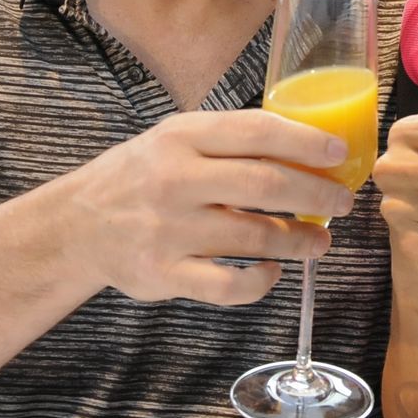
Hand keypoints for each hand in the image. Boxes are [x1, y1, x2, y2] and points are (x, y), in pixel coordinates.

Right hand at [59, 110, 355, 305]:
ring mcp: (168, 230)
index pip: (256, 132)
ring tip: (320, 242)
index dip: (306, 142)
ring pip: (253, 238)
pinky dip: (259, 282)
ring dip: (298, 241)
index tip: (341, 154)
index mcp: (182, 137)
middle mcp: (174, 180)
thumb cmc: (142, 176)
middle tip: (342, 203)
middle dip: (314, 195)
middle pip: (263, 184)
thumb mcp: (175, 139)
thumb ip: (229, 141)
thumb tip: (308, 147)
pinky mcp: (164, 274)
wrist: (76, 225)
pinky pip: (227, 286)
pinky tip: (273, 272)